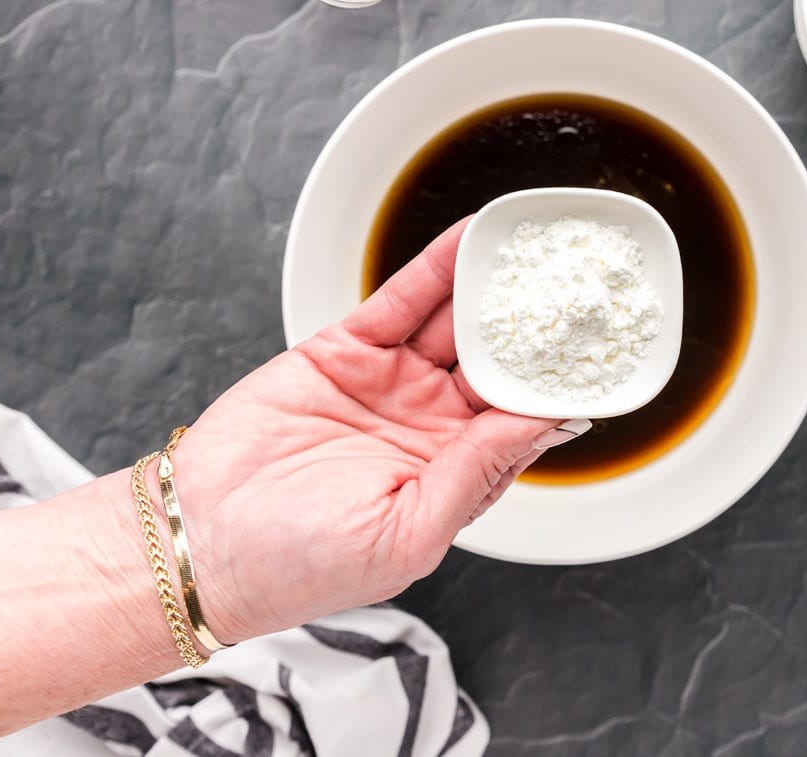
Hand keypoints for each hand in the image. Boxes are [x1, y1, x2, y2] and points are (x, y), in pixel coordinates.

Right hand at [157, 220, 589, 642]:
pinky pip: (403, 301)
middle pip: (498, 361)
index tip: (604, 350)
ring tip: (533, 245)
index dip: (561, 384)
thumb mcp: (410, 532)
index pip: (524, 419)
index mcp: (457, 474)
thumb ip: (480, 471)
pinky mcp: (347, 350)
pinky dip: (436, 268)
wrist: (203, 541)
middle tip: (580, 280)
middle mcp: (431, 425)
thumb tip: (552, 424)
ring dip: (493, 287)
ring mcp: (391, 384)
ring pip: (456, 322)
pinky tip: (469, 239)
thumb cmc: (301, 566)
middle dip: (538, 324)